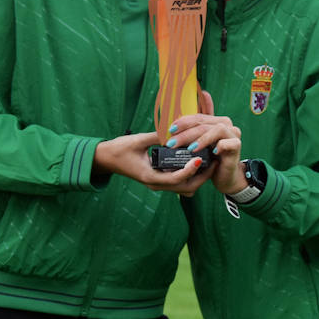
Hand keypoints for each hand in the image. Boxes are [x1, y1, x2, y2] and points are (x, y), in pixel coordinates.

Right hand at [94, 131, 213, 195]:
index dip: (189, 170)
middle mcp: (156, 184)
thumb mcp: (138, 140)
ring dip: (197, 178)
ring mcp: (158, 184)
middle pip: (185, 188)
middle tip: (212, 162)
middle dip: (201, 177)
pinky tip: (195, 162)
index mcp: (150, 177)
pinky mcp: (159, 180)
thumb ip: (156, 136)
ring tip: (207, 162)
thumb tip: (175, 130)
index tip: (199, 159)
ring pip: (184, 188)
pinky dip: (190, 176)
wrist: (106, 159)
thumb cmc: (119, 149)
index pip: (175, 178)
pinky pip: (179, 183)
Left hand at [168, 91, 244, 194]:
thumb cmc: (210, 160)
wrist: (225, 176)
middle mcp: (225, 124)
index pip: (197, 116)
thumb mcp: (196, 146)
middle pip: (203, 123)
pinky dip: (220, 145)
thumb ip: (186, 136)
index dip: (183, 121)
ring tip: (189, 149)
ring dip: (201, 139)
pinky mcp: (237, 145)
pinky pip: (228, 142)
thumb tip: (167, 129)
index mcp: (215, 120)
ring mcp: (233, 134)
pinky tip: (212, 152)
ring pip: (216, 129)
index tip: (170, 129)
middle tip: (172, 142)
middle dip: (186, 132)